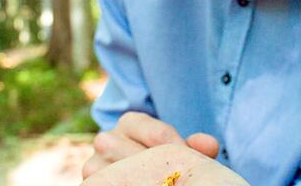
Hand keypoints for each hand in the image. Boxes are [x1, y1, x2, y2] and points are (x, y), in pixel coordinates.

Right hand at [81, 144, 249, 185]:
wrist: (128, 163)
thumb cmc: (157, 154)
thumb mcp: (175, 145)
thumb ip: (193, 145)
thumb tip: (210, 145)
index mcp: (130, 121)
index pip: (159, 136)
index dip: (180, 152)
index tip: (192, 165)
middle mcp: (106, 139)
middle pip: (138, 156)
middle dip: (162, 169)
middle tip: (176, 179)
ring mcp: (94, 163)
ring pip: (120, 175)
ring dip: (142, 181)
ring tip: (160, 184)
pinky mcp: (90, 183)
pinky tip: (141, 185)